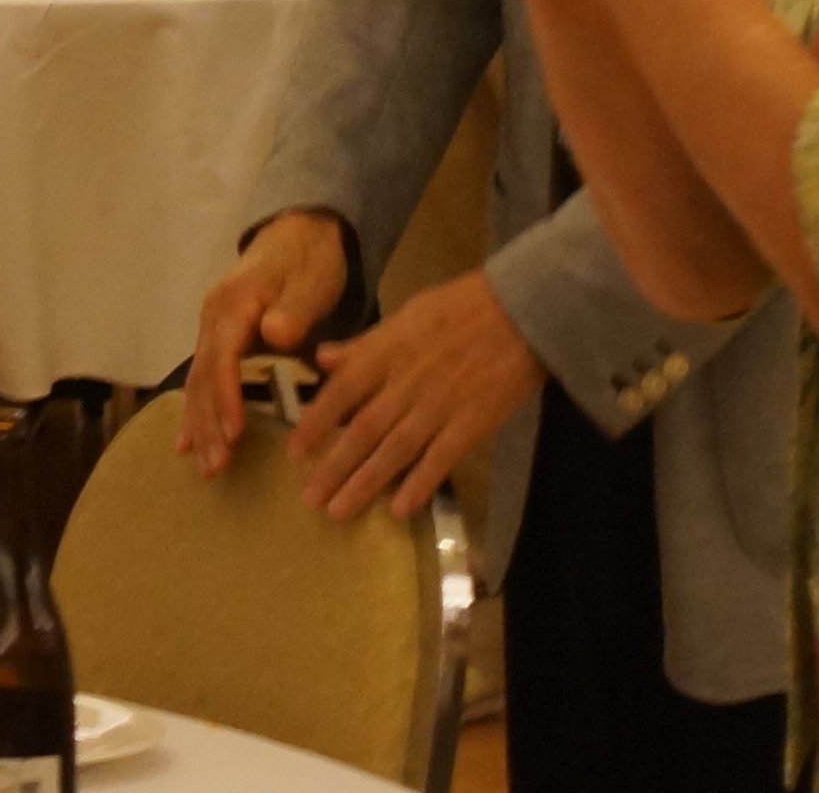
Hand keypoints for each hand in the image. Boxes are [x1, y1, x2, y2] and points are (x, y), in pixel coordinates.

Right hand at [179, 212, 354, 475]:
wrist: (299, 232)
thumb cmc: (310, 259)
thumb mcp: (312, 278)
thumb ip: (295, 308)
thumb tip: (274, 333)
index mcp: (234, 303)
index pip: (223, 356)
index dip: (226, 395)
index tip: (235, 433)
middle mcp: (214, 318)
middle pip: (204, 376)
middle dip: (209, 423)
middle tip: (217, 467)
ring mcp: (211, 329)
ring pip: (198, 382)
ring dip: (201, 426)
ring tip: (207, 468)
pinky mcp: (218, 340)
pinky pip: (201, 379)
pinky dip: (196, 412)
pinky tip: (187, 444)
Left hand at [292, 266, 545, 524]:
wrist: (523, 308)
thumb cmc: (462, 307)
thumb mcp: (407, 314)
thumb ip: (365, 344)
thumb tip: (322, 359)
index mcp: (388, 350)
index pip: (341, 391)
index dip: (316, 423)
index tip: (295, 453)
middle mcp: (406, 381)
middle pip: (363, 430)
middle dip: (334, 466)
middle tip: (310, 499)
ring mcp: (440, 405)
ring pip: (394, 450)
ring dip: (365, 483)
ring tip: (339, 511)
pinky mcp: (472, 423)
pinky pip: (440, 459)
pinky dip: (419, 485)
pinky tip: (400, 510)